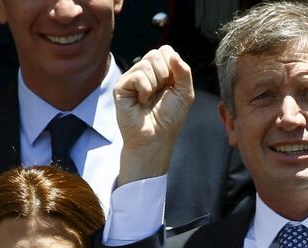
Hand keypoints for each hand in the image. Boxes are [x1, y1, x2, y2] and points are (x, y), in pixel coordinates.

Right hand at [114, 45, 194, 184]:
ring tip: (150, 99)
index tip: (172, 85)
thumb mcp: (185, 93)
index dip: (172, 66)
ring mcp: (131, 78)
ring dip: (155, 84)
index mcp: (159, 71)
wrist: (156, 137)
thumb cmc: (170, 118)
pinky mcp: (121, 86)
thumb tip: (172, 54)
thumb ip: (184, 71)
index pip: (166, 50)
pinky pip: (138, 75)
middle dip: (164, 74)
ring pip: (146, 63)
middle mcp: (144, 72)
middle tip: (160, 93)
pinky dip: (145, 89)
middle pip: (156, 54)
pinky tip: (142, 101)